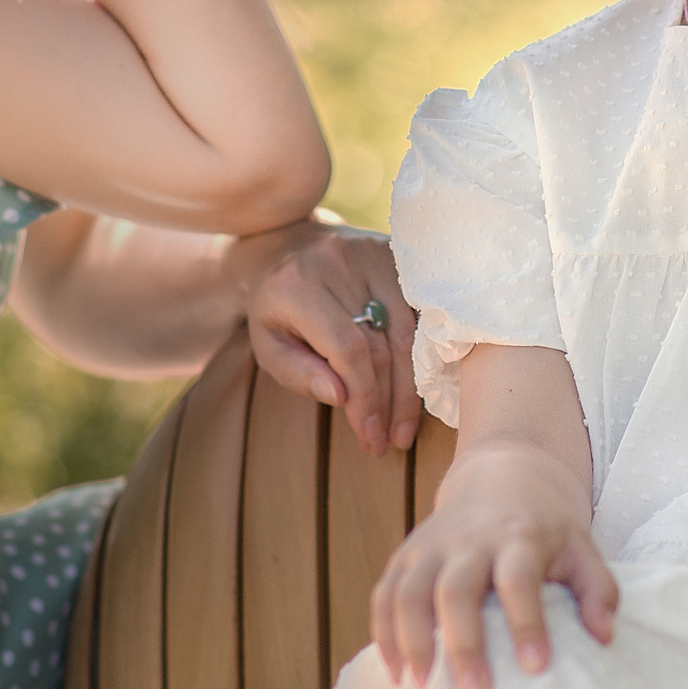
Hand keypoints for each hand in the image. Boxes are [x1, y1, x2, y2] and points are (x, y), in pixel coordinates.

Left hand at [233, 210, 419, 454]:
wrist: (287, 246)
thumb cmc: (275, 307)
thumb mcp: (268, 344)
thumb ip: (298, 372)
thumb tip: (341, 397)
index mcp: (300, 286)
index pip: (348, 349)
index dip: (365, 397)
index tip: (370, 436)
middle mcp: (340, 263)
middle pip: (381, 344)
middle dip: (389, 401)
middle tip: (388, 441)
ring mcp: (373, 253)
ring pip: (407, 330)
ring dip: (409, 386)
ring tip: (403, 427)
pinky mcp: (395, 254)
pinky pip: (418, 312)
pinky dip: (419, 355)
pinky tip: (417, 388)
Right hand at [371, 440, 618, 688]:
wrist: (502, 474)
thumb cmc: (545, 526)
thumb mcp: (582, 547)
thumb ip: (598, 589)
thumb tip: (604, 636)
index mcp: (518, 537)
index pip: (519, 579)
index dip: (526, 622)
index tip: (536, 666)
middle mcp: (469, 540)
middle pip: (455, 590)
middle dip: (462, 643)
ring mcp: (430, 546)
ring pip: (408, 592)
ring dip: (412, 643)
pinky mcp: (405, 555)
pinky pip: (384, 595)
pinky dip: (384, 634)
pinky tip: (397, 673)